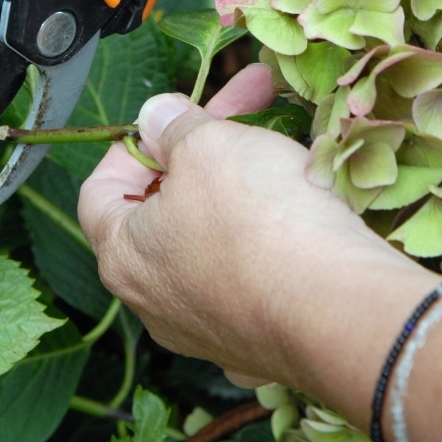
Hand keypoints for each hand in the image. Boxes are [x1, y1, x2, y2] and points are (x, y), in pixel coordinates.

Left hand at [78, 64, 408, 392]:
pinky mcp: (262, 341)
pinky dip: (273, 231)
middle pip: (165, 208)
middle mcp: (156, 304)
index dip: (132, 144)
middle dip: (205, 147)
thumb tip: (154, 116)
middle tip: (248, 100)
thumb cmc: (257, 218)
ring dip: (242, 184)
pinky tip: (304, 198)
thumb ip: (173, 125)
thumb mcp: (207, 144)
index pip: (101, 192)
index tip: (171, 118)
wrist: (341, 308)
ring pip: (214, 238)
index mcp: (124, 257)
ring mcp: (211, 328)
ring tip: (283, 141)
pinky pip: (257, 272)